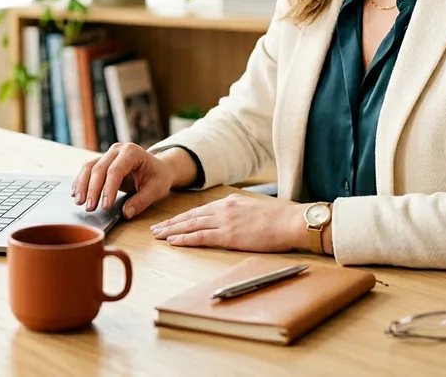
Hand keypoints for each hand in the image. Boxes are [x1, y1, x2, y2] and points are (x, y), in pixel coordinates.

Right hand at [72, 143, 176, 219]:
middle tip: (89, 208)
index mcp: (132, 152)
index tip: (105, 206)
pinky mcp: (102, 161)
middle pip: (99, 168)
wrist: (158, 168)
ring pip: (89, 167)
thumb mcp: (156, 190)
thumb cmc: (158, 177)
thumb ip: (141, 201)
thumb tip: (126, 213)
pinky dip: (80, 181)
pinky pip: (87, 169)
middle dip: (92, 189)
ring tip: (79, 202)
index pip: (116, 170)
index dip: (108, 188)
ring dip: (82, 185)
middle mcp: (117, 150)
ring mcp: (108, 154)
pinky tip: (76, 193)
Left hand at [150, 193, 306, 252]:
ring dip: (172, 231)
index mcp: (229, 202)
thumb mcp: (254, 210)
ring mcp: (224, 221)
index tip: (170, 222)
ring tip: (158, 236)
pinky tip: (173, 242)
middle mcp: (223, 209)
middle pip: (190, 216)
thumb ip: (239, 213)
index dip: (182, 217)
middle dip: (171, 223)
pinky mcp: (228, 235)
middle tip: (155, 229)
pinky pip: (200, 237)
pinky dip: (184, 239)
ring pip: (191, 225)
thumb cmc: (278, 220)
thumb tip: (232, 221)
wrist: (290, 222)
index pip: (200, 210)